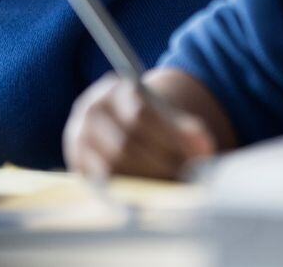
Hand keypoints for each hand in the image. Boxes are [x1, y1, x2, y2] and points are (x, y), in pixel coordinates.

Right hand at [64, 73, 215, 179]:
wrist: (118, 124)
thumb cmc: (149, 121)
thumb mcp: (167, 115)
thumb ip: (187, 128)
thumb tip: (204, 149)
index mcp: (114, 88)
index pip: (140, 114)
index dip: (170, 138)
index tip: (195, 157)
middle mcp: (90, 109)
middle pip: (125, 143)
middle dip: (161, 165)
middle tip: (186, 178)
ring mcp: (78, 136)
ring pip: (112, 165)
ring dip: (146, 180)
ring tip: (172, 187)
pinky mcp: (77, 163)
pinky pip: (101, 182)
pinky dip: (128, 190)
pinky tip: (150, 194)